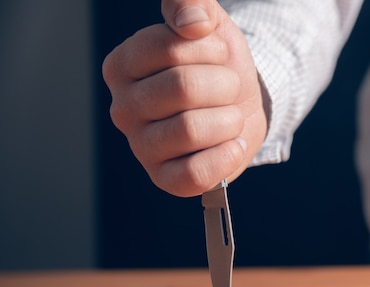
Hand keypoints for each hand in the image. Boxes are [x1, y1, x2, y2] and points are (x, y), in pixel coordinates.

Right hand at [102, 0, 266, 196]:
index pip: (172, 48)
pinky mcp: (165, 179)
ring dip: (229, 119)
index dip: (212, 50)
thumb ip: (193, 5)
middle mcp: (123, 109)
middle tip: (229, 88)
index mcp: (122, 66)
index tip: (219, 56)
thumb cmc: (217, 67)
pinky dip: (227, 156)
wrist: (242, 106)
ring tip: (230, 116)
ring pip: (191, 129)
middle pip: (183, 88)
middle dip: (225, 85)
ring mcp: (142, 148)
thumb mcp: (209, 26)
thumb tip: (192, 23)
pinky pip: (196, 173)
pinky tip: (233, 144)